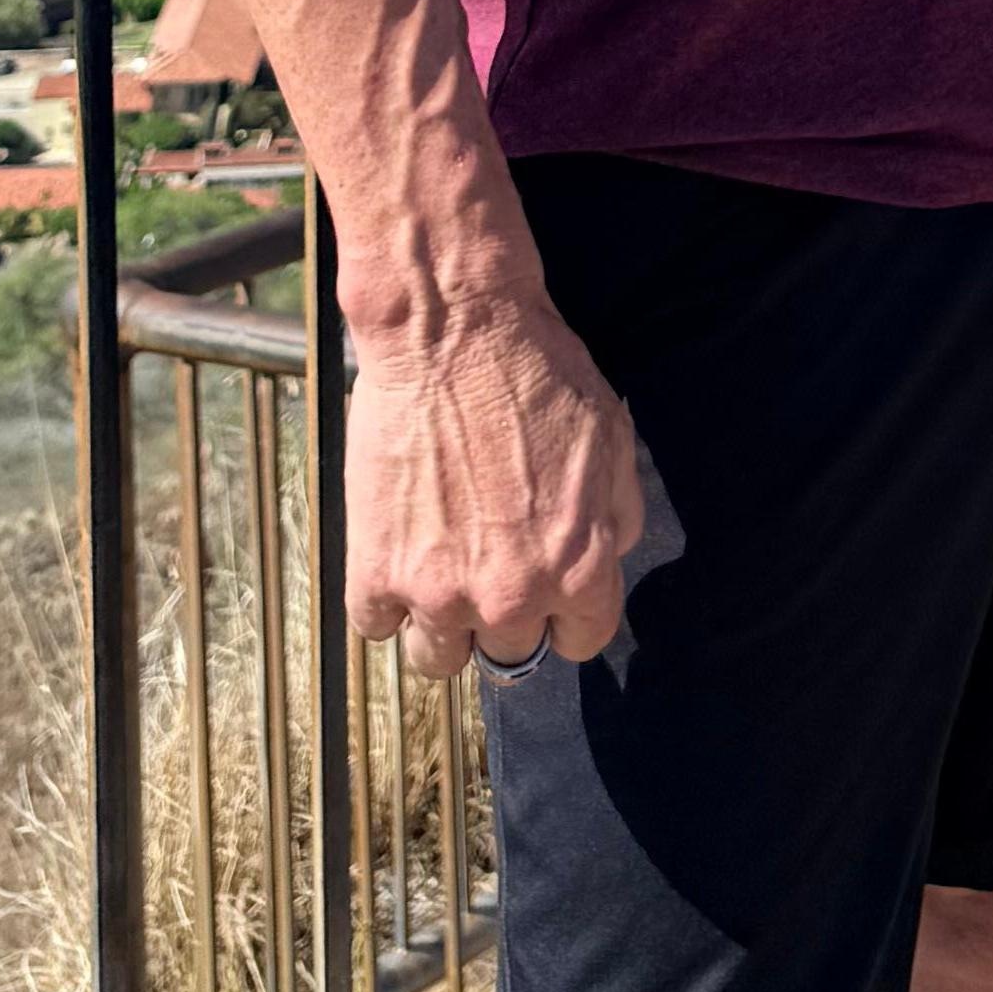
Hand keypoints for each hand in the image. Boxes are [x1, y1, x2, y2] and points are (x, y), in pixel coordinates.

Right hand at [341, 269, 648, 680]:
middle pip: (508, 654)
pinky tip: (396, 555)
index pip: (581, 640)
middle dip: (505, 614)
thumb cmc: (537, 373)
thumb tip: (607, 556)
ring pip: (439, 660)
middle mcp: (511, 596)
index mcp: (578, 570)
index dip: (567, 613)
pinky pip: (377, 627)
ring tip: (439, 570)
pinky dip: (384, 600)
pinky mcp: (376, 572)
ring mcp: (438, 592)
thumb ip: (617, 515)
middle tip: (490, 563)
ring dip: (443, 624)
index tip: (549, 588)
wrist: (453, 331)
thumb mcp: (612, 438)